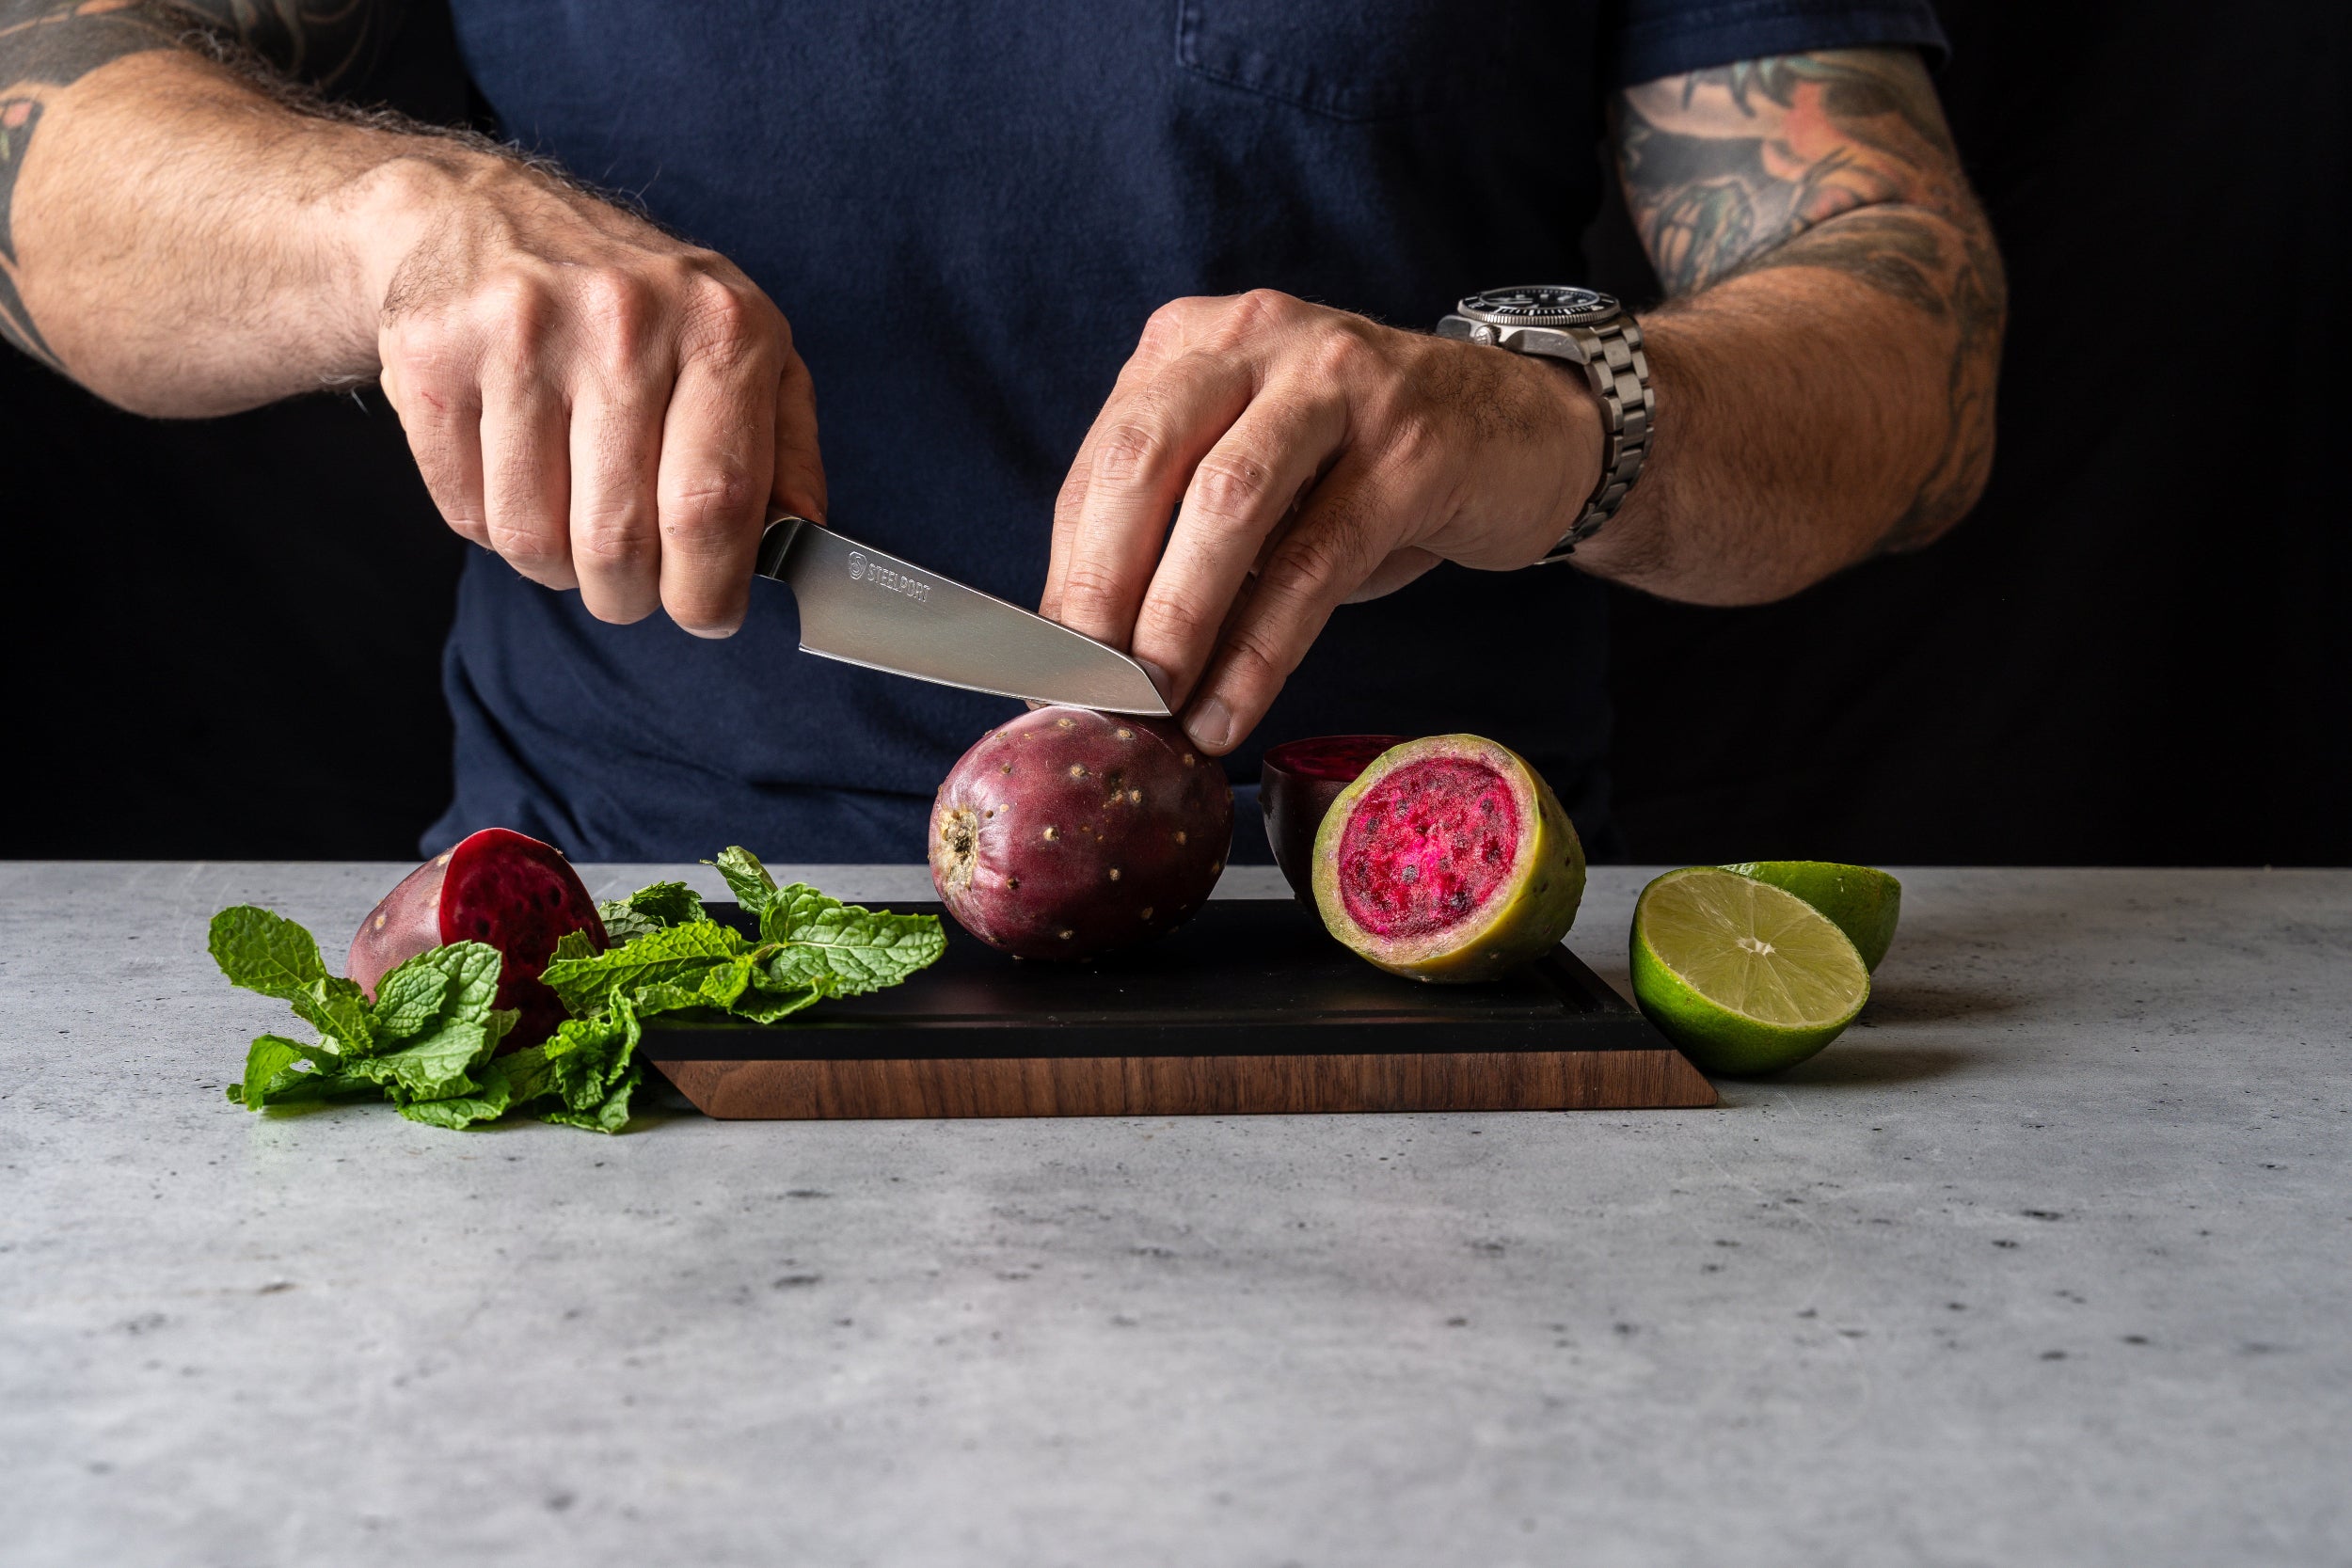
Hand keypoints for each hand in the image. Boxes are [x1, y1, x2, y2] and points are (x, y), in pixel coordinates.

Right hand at [362, 157, 823, 636]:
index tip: (706, 611)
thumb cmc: (638, 306)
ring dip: (559, 568)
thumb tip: (801, 537)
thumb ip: (785, 446)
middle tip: (634, 584)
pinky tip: (516, 481)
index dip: (709, 588)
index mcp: (720, 325)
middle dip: (631, 595)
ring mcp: (518, 334)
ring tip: (572, 525)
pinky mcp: (432, 357)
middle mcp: (622, 321)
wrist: (482, 217)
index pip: (715, 504)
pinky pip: (465, 513)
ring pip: (534, 541)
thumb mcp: (741, 345)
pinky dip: (493, 530)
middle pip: (620, 540)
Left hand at [1040, 290, 1601, 752]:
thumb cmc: (1367, 472)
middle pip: (1148, 462)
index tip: (1049, 665)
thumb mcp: (1259, 481)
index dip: (1068, 570)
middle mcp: (1259, 339)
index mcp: (1195, 343)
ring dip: (1179, 618)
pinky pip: (1314, 560)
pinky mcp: (1408, 447)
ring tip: (1153, 707)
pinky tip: (1230, 708)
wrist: (1527, 432)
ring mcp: (1338, 382)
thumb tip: (1087, 652)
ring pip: (1228, 503)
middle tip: (1088, 688)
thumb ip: (1174, 536)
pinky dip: (1261, 649)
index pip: (1105, 461)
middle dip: (1105, 588)